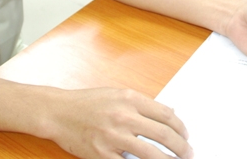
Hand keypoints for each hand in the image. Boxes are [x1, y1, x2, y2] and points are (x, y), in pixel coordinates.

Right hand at [46, 88, 192, 158]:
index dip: (181, 128)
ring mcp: (113, 137)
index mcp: (129, 99)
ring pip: (152, 154)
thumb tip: (168, 114)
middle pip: (164, 135)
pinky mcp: (102, 154)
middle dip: (181, 148)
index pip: (166, 115)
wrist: (58, 112)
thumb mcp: (117, 94)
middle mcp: (123, 116)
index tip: (185, 135)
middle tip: (188, 153)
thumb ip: (142, 104)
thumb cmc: (86, 102)